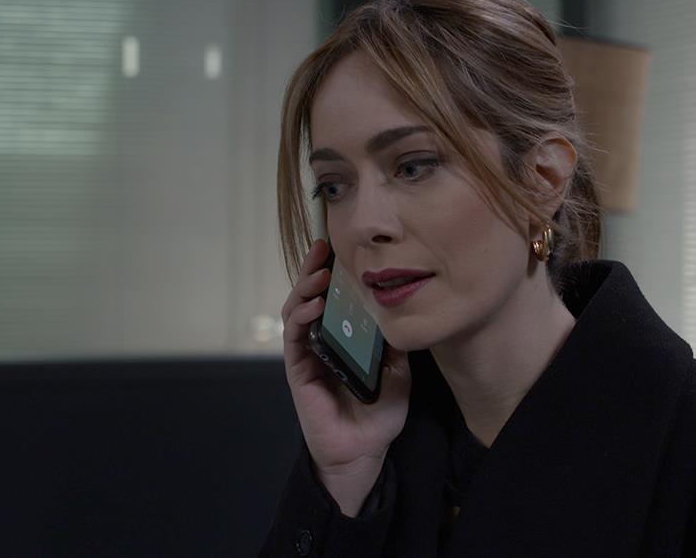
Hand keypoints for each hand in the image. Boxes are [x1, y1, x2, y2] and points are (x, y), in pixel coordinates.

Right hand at [280, 239, 411, 515]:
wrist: (364, 450)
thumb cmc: (378, 414)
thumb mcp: (398, 372)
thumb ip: (395, 343)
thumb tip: (401, 309)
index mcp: (343, 337)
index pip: (334, 296)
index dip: (334, 272)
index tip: (342, 247)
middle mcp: (321, 340)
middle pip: (311, 295)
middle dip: (314, 268)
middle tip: (323, 246)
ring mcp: (307, 353)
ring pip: (297, 309)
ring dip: (305, 287)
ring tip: (320, 271)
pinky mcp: (297, 369)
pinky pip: (294, 335)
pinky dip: (301, 315)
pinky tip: (315, 303)